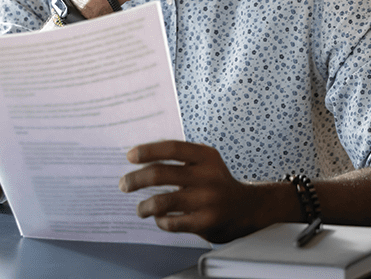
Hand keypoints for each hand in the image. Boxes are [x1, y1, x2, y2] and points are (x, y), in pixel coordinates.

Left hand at [118, 140, 270, 243]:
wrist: (246, 208)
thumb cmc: (215, 182)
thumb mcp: (205, 162)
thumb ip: (180, 157)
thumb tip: (139, 156)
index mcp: (206, 156)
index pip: (172, 148)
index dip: (148, 151)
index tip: (129, 156)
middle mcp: (207, 176)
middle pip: (160, 174)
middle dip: (136, 179)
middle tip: (124, 184)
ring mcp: (207, 200)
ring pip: (162, 201)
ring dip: (144, 206)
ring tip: (140, 208)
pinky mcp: (206, 222)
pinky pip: (171, 222)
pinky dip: (160, 220)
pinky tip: (159, 218)